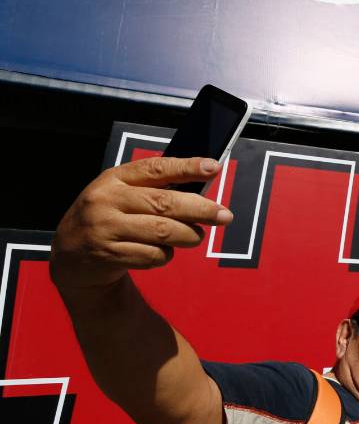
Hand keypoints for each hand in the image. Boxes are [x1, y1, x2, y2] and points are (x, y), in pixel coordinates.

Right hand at [50, 157, 232, 291]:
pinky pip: (153, 256)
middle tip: (225, 215)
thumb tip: (203, 190)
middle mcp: (106, 200)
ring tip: (195, 237)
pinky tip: (161, 253)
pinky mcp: (108, 254)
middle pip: (165, 203)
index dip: (187, 167)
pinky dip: (166, 256)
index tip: (214, 168)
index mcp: (114, 178)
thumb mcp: (122, 195)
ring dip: (188, 236)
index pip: (156, 168)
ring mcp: (105, 228)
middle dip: (201, 209)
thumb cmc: (110, 219)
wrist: (70, 255)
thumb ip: (154, 190)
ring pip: (163, 232)